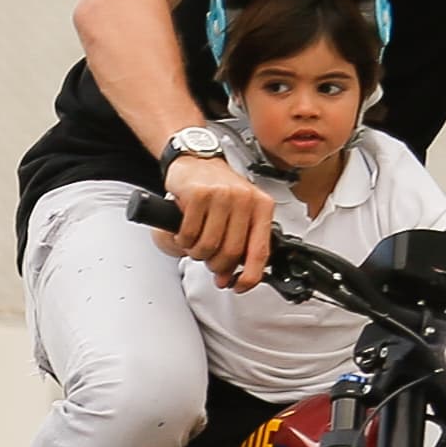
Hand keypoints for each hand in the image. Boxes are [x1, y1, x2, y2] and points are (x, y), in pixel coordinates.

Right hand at [164, 156, 274, 290]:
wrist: (195, 160)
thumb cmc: (218, 190)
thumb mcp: (240, 214)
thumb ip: (241, 245)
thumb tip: (230, 278)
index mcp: (262, 206)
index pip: (260, 251)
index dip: (249, 277)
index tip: (238, 286)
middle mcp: (245, 199)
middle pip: (231, 253)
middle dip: (216, 265)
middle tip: (208, 259)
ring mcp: (222, 195)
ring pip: (209, 246)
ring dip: (197, 253)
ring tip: (195, 244)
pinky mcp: (199, 194)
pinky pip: (189, 234)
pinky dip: (183, 240)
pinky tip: (185, 232)